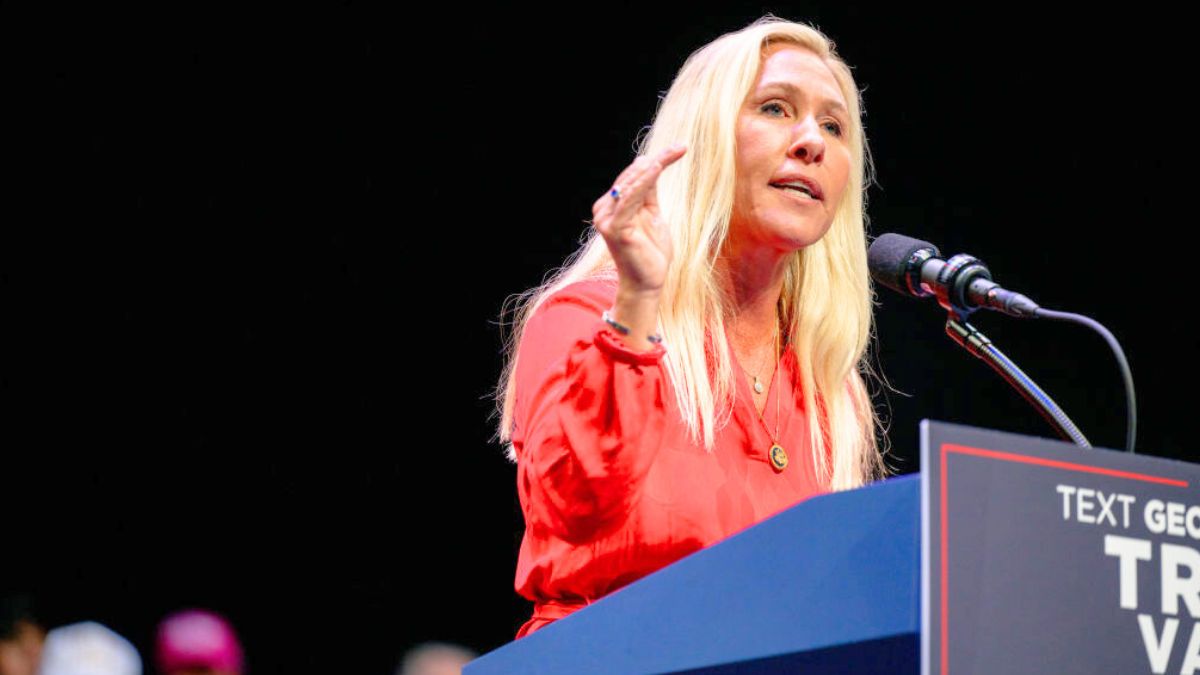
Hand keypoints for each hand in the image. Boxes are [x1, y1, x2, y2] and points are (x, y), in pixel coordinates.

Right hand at [590, 144, 686, 295]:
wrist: (648, 283)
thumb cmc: (651, 252)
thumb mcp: (652, 215)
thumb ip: (648, 192)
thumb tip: (647, 161)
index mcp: (611, 207)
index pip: (632, 178)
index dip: (655, 161)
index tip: (679, 148)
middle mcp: (604, 210)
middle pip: (631, 178)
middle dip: (657, 161)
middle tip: (681, 146)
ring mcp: (607, 219)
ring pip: (631, 186)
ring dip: (652, 167)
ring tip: (671, 153)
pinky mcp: (616, 228)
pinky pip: (630, 200)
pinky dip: (643, 182)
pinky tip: (656, 168)